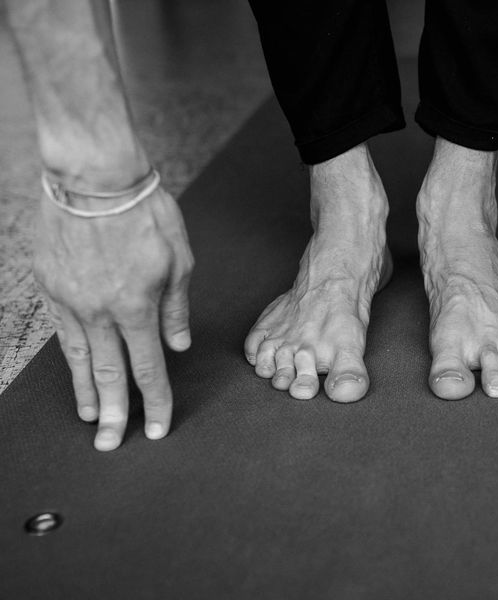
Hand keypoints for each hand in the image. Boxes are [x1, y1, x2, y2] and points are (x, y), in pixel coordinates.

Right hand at [34, 186, 193, 450]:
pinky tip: (72, 370)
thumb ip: (176, 308)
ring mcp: (69, 299)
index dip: (154, 402)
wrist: (94, 175)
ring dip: (84, 392)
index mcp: (137, 307)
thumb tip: (176, 346)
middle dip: (113, 414)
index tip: (155, 429)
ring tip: (88, 418)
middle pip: (108, 375)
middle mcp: (99, 311)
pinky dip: (67, 357)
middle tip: (111, 444)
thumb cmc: (146, 212)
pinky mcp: (48, 284)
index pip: (148, 369)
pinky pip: (60, 330)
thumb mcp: (179, 259)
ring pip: (78, 359)